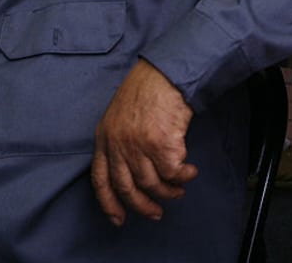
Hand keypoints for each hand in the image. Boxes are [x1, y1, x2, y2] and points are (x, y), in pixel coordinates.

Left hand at [91, 60, 197, 224]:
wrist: (166, 73)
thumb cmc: (147, 89)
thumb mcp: (119, 114)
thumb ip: (119, 141)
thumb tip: (132, 170)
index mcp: (104, 138)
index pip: (100, 180)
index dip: (109, 203)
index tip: (118, 219)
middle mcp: (118, 145)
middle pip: (128, 188)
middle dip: (143, 206)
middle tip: (156, 213)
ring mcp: (139, 146)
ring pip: (153, 184)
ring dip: (169, 191)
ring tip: (179, 189)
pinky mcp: (162, 145)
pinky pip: (174, 172)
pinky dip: (184, 176)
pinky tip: (190, 171)